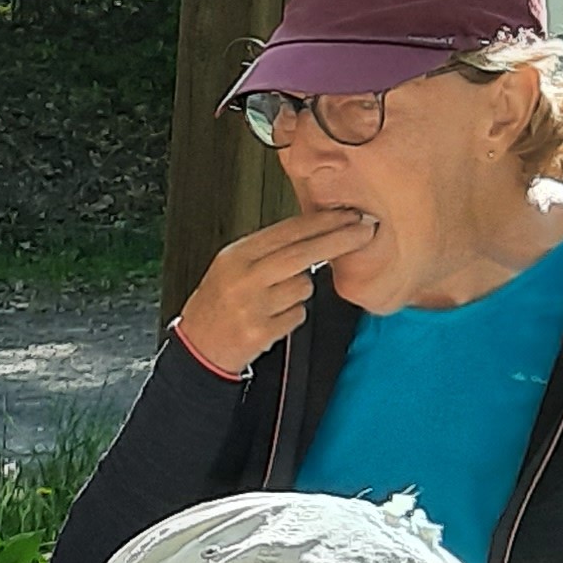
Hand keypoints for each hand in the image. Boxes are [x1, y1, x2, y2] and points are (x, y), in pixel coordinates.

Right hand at [173, 208, 377, 378]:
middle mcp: (243, 279)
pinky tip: (271, 318)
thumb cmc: (217, 304)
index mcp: (236, 256)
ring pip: (303, 287)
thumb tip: (315, 231)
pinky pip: (298, 314)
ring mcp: (252, 307)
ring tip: (274, 299)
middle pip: (302, 253)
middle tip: (365, 232)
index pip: (287, 231)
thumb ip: (268, 249)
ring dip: (300, 291)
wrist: (197, 347)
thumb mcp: (232, 266)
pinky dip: (292, 315)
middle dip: (338, 240)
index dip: (322, 221)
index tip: (349, 215)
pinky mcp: (262, 332)